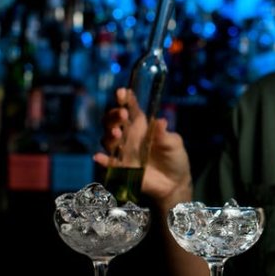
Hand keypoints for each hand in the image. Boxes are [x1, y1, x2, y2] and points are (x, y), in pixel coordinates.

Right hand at [94, 88, 192, 205]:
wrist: (174, 183)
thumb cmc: (175, 158)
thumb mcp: (174, 144)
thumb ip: (165, 135)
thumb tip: (161, 122)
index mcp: (141, 125)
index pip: (130, 108)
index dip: (124, 99)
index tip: (122, 92)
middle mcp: (129, 135)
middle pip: (113, 121)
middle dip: (114, 115)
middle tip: (123, 114)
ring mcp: (123, 151)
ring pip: (108, 139)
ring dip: (110, 134)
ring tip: (118, 133)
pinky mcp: (122, 168)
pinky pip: (108, 163)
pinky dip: (103, 160)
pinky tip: (99, 157)